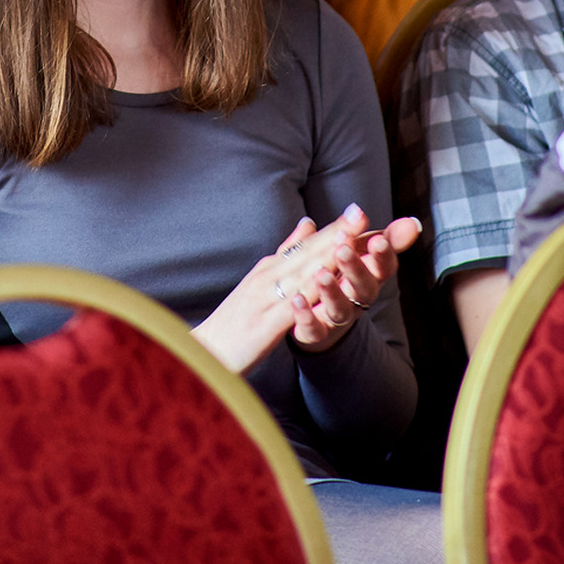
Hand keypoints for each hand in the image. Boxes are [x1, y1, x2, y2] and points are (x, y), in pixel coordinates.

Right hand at [192, 213, 361, 375]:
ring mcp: (264, 300)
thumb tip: (308, 224)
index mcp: (269, 269)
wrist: (202, 351)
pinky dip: (306, 295)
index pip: (306, 245)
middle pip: (306, 254)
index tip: (359, 212)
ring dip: (324, 258)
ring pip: (300, 276)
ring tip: (348, 241)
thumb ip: (286, 254)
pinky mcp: (263, 326)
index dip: (333, 228)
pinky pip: (289, 309)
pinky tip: (322, 287)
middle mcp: (267, 278)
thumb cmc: (233, 321)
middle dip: (335, 234)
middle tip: (361, 214)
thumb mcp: (260, 281)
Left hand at [290, 205, 419, 353]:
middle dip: (355, 268)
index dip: (383, 254)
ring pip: (339, 308)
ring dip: (331, 292)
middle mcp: (356, 298)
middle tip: (343, 250)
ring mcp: (337, 316)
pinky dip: (305, 316)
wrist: (319, 315)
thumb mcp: (355, 248)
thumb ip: (372, 234)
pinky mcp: (316, 331)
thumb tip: (396, 219)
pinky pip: (313, 328)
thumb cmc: (340, 273)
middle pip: (364, 287)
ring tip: (320, 274)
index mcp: (368, 275)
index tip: (378, 240)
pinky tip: (297, 300)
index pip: (383, 266)